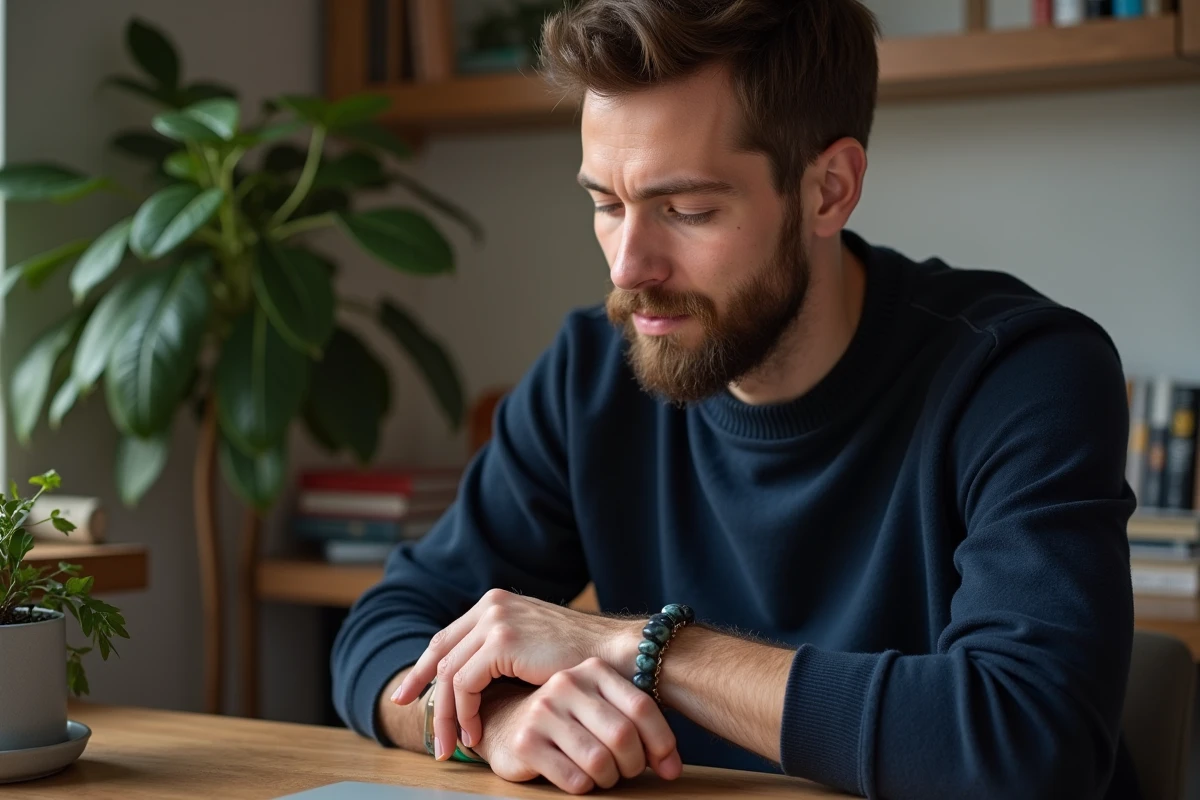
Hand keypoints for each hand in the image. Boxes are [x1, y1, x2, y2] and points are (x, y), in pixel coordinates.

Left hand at [391, 589, 638, 754]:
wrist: (612, 654)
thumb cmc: (578, 658)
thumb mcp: (531, 646)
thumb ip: (501, 652)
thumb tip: (471, 679)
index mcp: (496, 603)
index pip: (448, 637)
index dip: (425, 667)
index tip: (410, 693)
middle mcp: (491, 606)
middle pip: (441, 651)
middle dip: (421, 688)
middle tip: (409, 717)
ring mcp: (495, 621)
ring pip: (450, 673)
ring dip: (445, 713)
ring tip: (449, 744)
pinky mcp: (502, 642)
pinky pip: (466, 684)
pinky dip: (464, 712)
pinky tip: (473, 732)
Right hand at [476, 658, 681, 794]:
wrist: (507, 721)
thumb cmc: (568, 720)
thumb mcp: (602, 709)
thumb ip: (638, 726)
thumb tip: (671, 768)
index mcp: (593, 670)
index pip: (642, 706)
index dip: (661, 742)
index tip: (667, 766)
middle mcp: (566, 684)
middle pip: (622, 735)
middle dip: (633, 764)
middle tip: (627, 771)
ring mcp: (543, 711)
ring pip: (599, 760)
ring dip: (609, 778)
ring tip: (604, 775)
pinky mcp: (525, 742)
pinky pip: (573, 778)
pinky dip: (585, 787)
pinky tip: (579, 779)